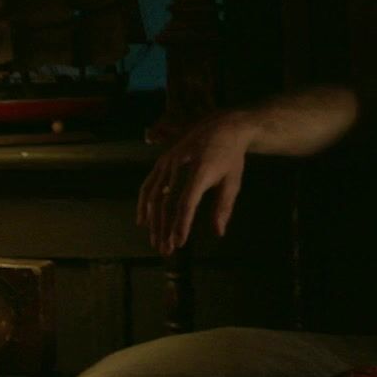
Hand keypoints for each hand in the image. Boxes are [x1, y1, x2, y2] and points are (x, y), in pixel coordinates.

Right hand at [137, 111, 256, 254]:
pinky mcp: (162, 160)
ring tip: (156, 241)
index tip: (179, 243)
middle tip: (166, 250)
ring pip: (155, 196)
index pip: (187, 202)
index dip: (181, 224)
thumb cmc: (230, 157)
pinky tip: (143, 221)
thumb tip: (218, 233)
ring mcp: (168, 161)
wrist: (222, 126)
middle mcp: (180, 164)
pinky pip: (149, 184)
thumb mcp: (233, 181)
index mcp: (201, 169)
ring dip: (153, 221)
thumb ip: (224, 207)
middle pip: (167, 202)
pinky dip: (143, 204)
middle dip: (165, 229)